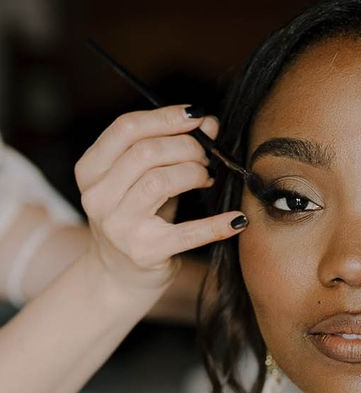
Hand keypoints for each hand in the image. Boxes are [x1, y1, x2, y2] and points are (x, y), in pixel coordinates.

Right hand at [75, 105, 245, 299]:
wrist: (119, 276)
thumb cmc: (136, 218)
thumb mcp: (140, 181)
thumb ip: (169, 150)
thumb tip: (210, 122)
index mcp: (91, 171)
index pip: (127, 129)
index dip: (166, 117)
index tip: (196, 116)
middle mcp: (98, 197)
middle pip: (146, 153)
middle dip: (186, 147)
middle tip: (206, 156)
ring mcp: (119, 226)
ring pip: (161, 181)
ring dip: (195, 173)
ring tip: (207, 178)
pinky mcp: (145, 252)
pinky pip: (189, 232)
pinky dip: (217, 224)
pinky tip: (238, 219)